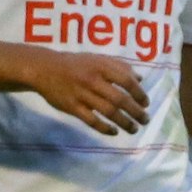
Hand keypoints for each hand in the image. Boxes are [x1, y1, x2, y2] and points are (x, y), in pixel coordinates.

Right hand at [27, 50, 148, 134]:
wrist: (44, 69)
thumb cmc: (76, 64)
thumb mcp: (98, 59)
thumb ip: (120, 67)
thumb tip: (140, 79)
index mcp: (102, 67)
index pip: (127, 81)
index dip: (139, 94)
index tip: (146, 103)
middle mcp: (93, 81)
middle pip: (120, 99)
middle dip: (136, 112)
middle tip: (145, 120)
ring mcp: (82, 95)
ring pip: (108, 112)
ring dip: (124, 122)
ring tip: (134, 128)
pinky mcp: (72, 107)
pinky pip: (91, 120)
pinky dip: (104, 128)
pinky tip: (114, 132)